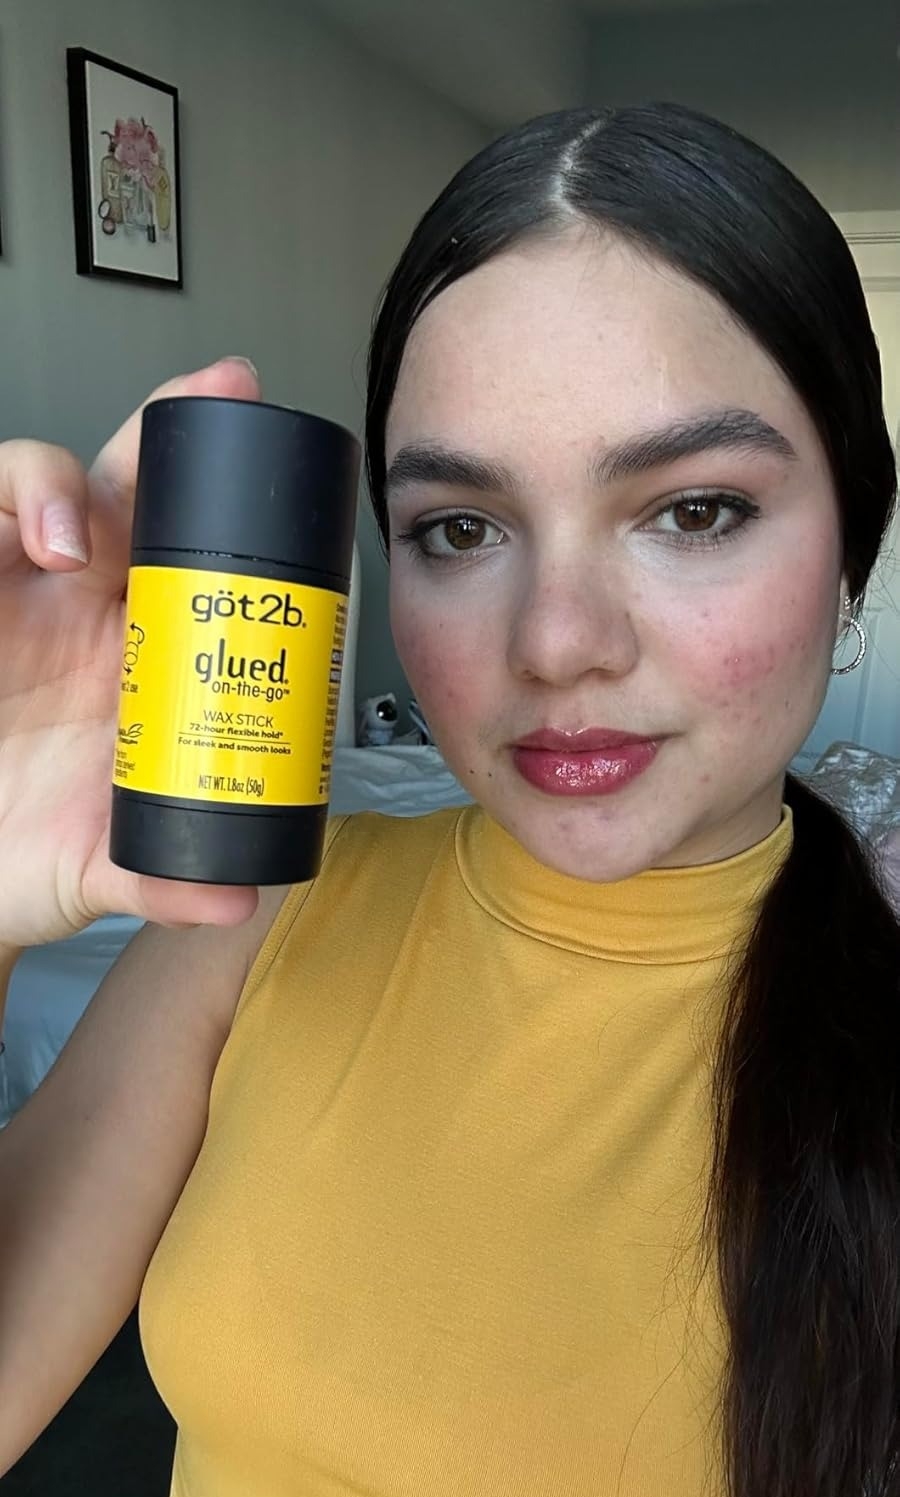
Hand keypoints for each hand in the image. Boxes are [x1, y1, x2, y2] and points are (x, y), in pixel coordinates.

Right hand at [0, 359, 262, 949]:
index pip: (192, 554)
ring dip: (60, 485)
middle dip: (172, 431)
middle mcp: (83, 605)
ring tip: (69, 541)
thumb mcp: (101, 868)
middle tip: (220, 396)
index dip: (235, 499)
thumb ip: (166, 879)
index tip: (283, 462)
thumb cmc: (19, 848)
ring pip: (41, 483)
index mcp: (140, 652)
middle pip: (129, 489)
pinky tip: (32, 548)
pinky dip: (7, 508)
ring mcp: (16, 590)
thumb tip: (244, 896)